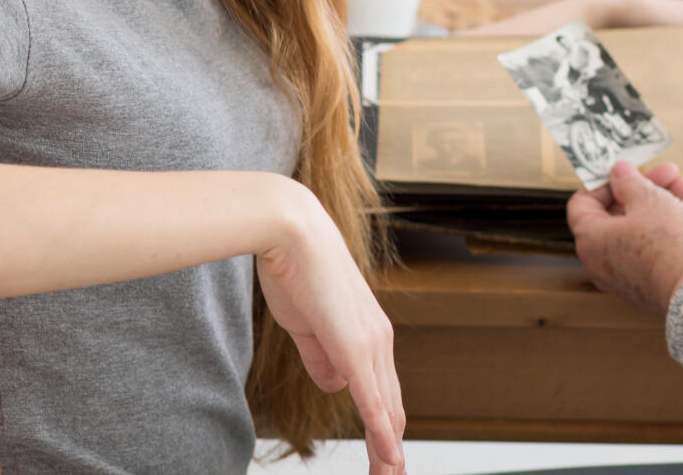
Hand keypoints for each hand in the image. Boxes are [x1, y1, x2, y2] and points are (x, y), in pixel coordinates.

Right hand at [255, 191, 404, 474]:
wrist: (290, 230)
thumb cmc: (295, 268)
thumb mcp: (306, 324)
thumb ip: (321, 355)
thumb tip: (335, 384)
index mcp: (367, 332)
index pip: (382, 390)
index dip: (384, 425)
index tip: (384, 455)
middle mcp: (378, 338)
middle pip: (392, 405)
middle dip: (391, 445)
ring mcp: (370, 342)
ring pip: (387, 408)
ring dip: (389, 448)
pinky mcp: (355, 345)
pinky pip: (372, 400)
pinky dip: (382, 433)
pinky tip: (389, 457)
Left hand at [566, 160, 682, 315]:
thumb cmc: (668, 242)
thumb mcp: (648, 199)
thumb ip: (629, 182)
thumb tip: (618, 173)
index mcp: (591, 241)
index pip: (582, 204)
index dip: (603, 182)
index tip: (626, 169)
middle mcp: (603, 263)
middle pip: (618, 214)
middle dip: (646, 188)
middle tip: (669, 173)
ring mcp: (628, 276)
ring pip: (642, 229)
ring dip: (665, 202)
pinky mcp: (652, 284)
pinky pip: (656, 248)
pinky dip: (673, 226)